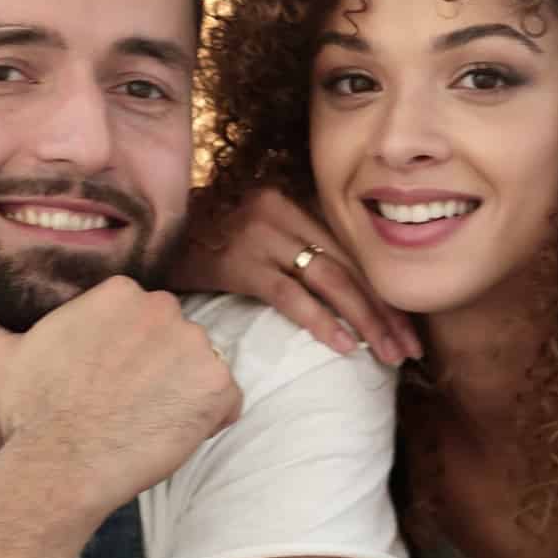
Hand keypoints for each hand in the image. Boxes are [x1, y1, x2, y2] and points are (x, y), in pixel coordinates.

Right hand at [0, 262, 242, 513]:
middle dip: (159, 376)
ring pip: (202, 372)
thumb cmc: (27, 413)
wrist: (57, 466)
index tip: (101, 387)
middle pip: (178, 343)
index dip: (128, 361)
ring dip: (183, 399)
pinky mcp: (217, 386)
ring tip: (140, 424)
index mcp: (119, 292)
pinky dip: (210, 423)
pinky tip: (168, 436)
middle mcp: (162, 308)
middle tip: (119, 409)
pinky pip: (229, 402)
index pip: (146, 324)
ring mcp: (193, 346)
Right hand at [171, 187, 420, 366]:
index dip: (382, 291)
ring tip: (387, 354)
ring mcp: (260, 234)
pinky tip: (344, 346)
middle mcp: (280, 211)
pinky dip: (320, 321)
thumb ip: (291, 251)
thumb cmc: (203, 246)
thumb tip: (342, 296)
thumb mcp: (253, 237)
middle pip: (346, 266)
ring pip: (328, 280)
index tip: (408, 327)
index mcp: (290, 203)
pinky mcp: (239, 260)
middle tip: (409, 350)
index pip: (349, 252)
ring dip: (364, 321)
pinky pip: (290, 294)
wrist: (148, 239)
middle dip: (383, 311)